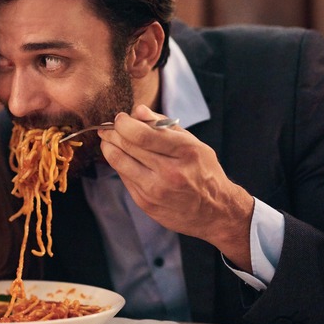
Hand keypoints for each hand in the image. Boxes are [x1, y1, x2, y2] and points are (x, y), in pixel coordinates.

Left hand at [98, 104, 254, 270]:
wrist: (215, 212)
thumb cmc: (204, 172)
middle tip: (107, 128)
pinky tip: (121, 158)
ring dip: (108, 147)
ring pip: (119, 162)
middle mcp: (170, 172)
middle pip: (127, 145)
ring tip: (108, 140)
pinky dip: (118, 164)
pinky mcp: (146, 203)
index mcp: (185, 152)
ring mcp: (156, 190)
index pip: (142, 134)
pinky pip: (123, 178)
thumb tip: (138, 110)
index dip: (123, 123)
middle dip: (111, 133)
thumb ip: (164, 125)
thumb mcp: (194, 143)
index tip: (120, 118)